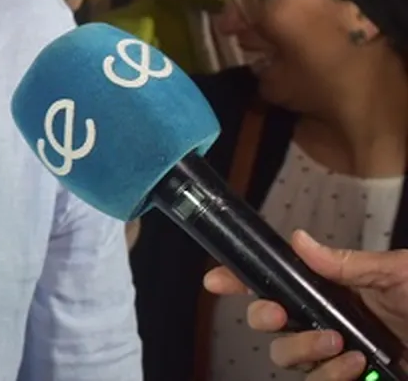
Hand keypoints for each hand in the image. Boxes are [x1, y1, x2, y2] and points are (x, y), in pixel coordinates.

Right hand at [204, 230, 407, 379]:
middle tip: (277, 314)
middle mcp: (331, 323)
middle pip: (272, 325)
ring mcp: (342, 356)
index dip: (242, 282)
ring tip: (338, 345)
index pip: (279, 284)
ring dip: (302, 350)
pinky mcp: (353, 379)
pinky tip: (354, 366)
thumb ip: (347, 264)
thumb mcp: (399, 274)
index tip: (217, 281)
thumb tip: (300, 240)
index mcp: (336, 291)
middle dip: (264, 318)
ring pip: (289, 359)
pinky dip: (329, 375)